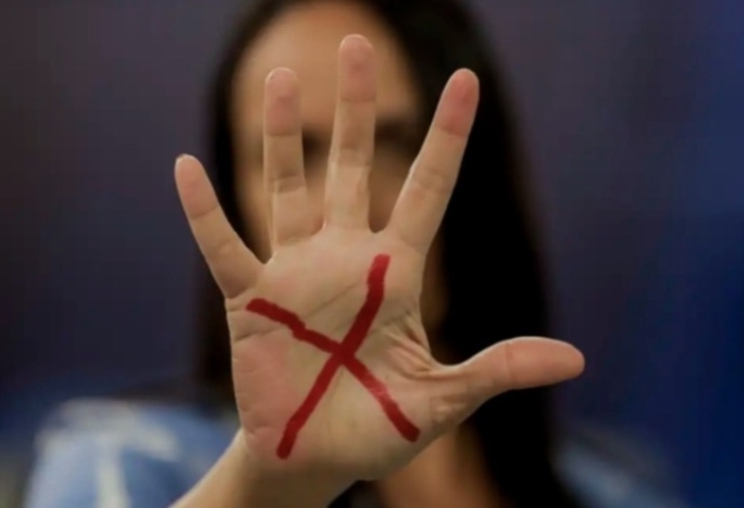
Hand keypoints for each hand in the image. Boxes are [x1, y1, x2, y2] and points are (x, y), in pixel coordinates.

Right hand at [175, 34, 582, 487]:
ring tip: (283, 79)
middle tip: (356, 44)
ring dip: (284, 137)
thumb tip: (576, 360)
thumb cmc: (380, 428)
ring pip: (288, 190)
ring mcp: (295, 274)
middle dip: (357, 109)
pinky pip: (224, 247)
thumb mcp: (442, 399)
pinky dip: (204, 213)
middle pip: (355, 167)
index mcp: (397, 275)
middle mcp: (346, 259)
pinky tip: (186, 167)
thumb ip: (498, 369)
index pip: (428, 189)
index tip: (466, 82)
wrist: (316, 459)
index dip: (448, 136)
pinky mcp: (250, 300)